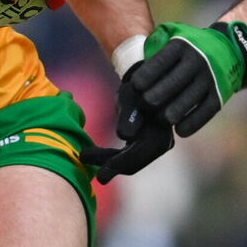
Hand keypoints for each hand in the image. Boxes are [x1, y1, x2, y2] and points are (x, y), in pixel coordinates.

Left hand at [79, 65, 173, 182]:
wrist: (148, 82)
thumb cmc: (137, 86)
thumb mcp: (131, 96)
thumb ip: (128, 115)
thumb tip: (124, 136)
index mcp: (160, 131)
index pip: (136, 154)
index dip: (114, 163)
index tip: (88, 158)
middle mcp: (163, 142)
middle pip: (134, 162)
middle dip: (109, 165)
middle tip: (83, 159)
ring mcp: (158, 145)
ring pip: (132, 162)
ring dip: (111, 162)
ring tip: (86, 156)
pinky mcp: (150, 146)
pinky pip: (132, 157)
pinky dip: (116, 158)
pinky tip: (100, 154)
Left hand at [130, 21, 246, 136]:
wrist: (230, 47)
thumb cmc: (189, 47)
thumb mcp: (174, 38)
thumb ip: (155, 50)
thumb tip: (133, 76)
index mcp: (181, 46)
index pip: (159, 63)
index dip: (144, 77)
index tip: (135, 87)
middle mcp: (197, 60)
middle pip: (171, 84)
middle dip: (153, 99)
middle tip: (145, 106)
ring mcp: (210, 77)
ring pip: (186, 101)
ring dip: (169, 115)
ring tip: (159, 119)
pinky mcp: (220, 94)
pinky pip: (204, 113)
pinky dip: (191, 124)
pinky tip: (179, 130)